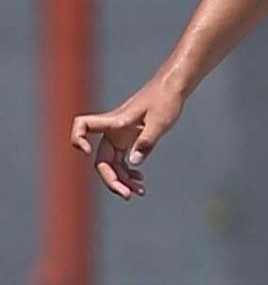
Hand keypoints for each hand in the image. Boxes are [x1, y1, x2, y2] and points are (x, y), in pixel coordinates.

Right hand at [70, 75, 184, 200]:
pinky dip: (129, 173)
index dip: (78, 138)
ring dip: (123, 180)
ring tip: (139, 192)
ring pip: (113, 165)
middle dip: (112, 180)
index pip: (83, 125)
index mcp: (115, 121)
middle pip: (102, 160)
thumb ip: (147, 141)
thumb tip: (134, 163)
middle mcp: (113, 130)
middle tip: (128, 196)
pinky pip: (122, 161)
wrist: (173, 89)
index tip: (86, 152)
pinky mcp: (129, 139)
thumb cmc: (165, 100)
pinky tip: (140, 182)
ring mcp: (120, 136)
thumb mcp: (160, 122)